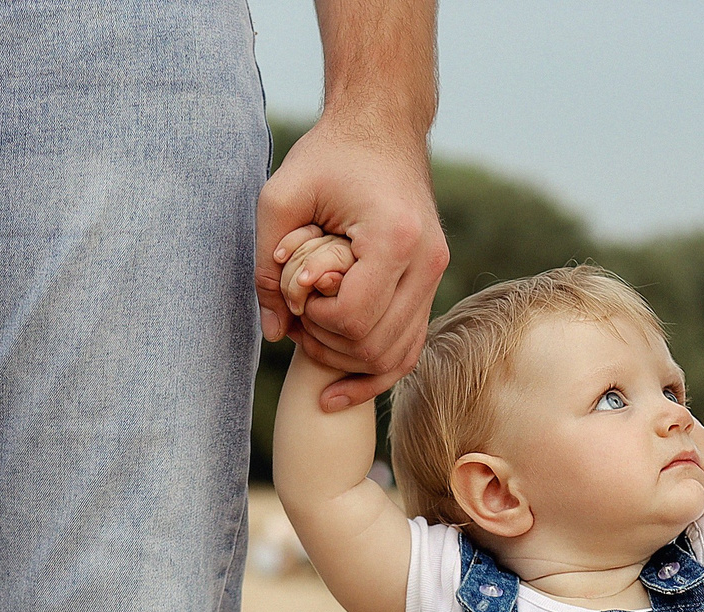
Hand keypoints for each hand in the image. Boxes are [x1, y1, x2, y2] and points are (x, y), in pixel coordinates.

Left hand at [254, 114, 448, 411]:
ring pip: (394, 357)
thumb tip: (275, 334)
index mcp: (395, 237)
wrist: (381, 127)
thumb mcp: (280, 197)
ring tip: (313, 331)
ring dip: (346, 360)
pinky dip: (374, 373)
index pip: (353, 318)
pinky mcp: (431, 284)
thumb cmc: (328, 156)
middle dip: (326, 343)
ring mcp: (435, 275)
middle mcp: (426, 261)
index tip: (296, 289)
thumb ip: (267, 266)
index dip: (314, 319)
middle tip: (299, 312)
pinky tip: (338, 392)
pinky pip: (407, 349)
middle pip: (374, 345)